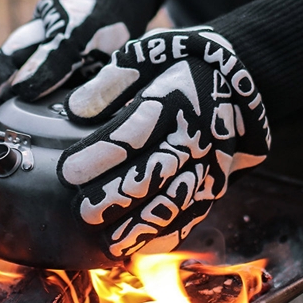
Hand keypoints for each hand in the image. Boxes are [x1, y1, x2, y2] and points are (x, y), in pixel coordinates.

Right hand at [0, 0, 131, 162]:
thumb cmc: (87, 19)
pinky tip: (8, 152)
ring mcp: (33, 84)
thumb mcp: (72, 32)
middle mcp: (18, 71)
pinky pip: (28, 120)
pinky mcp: (52, 96)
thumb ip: (51, 57)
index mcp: (16, 54)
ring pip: (0, 113)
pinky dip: (13, 136)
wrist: (107, 13)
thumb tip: (22, 88)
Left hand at [58, 26, 270, 259]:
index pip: (132, 133)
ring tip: (113, 243)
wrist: (234, 77)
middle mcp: (195, 135)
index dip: (99, 155)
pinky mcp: (215, 179)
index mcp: (174, 100)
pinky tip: (146, 246)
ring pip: (174, 199)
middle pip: (153, 172)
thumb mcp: (145, 56)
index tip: (67, 171)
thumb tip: (76, 109)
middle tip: (85, 212)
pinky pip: (195, 210)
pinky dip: (171, 232)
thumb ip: (112, 82)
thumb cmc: (180, 64)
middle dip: (118, 195)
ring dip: (143, 224)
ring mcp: (209, 161)